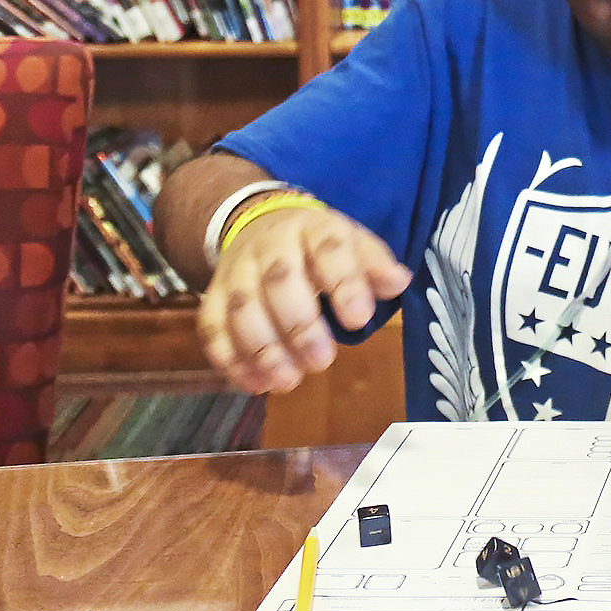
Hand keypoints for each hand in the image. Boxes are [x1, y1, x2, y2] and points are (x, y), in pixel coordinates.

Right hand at [199, 200, 412, 394]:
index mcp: (313, 228)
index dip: (343, 283)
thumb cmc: (319, 247)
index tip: (359, 320)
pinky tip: (254, 384)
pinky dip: (230, 359)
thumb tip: (398, 282)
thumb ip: (374, 263)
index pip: (328, 249)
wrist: (261, 226)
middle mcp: (270, 246)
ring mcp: (236, 271)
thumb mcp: (353, 243)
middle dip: (299, 326)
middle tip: (322, 361)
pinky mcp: (213, 296)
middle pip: (279, 282)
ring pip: (241, 307)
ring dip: (262, 349)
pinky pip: (212, 327)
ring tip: (288, 381)